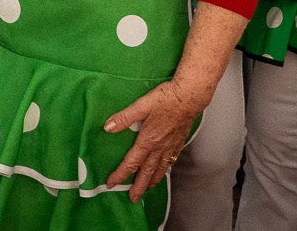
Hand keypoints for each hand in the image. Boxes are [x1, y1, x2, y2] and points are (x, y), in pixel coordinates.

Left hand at [103, 78, 202, 201]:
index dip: (120, 174)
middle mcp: (159, 147)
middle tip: (133, 198)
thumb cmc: (166, 99)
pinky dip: (165, 168)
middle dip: (139, 186)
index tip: (111, 184)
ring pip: (160, 168)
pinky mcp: (179, 141)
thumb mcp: (141, 105)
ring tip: (148, 188)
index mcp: (148, 140)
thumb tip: (107, 127)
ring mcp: (170, 145)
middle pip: (147, 172)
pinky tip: (164, 169)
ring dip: (153, 180)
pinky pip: (171, 160)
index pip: (131, 163)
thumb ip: (124, 117)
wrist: (190, 97)